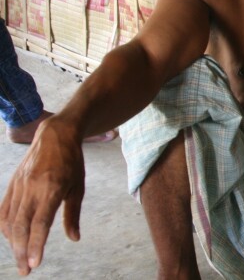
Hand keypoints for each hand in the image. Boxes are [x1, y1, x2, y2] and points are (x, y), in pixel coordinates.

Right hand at [0, 119, 84, 274]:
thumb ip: (73, 214)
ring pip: (10, 220)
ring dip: (13, 243)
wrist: (55, 135)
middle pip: (22, 226)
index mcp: (52, 188)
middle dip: (21, 251)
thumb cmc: (72, 162)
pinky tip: (11, 239)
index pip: (40, 222)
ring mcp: (19, 185)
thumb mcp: (79, 187)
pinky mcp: (12, 183)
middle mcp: (32, 188)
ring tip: (20, 259)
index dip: (36, 245)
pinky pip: (4, 209)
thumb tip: (74, 238)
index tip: (34, 263)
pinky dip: (5, 227)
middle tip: (25, 271)